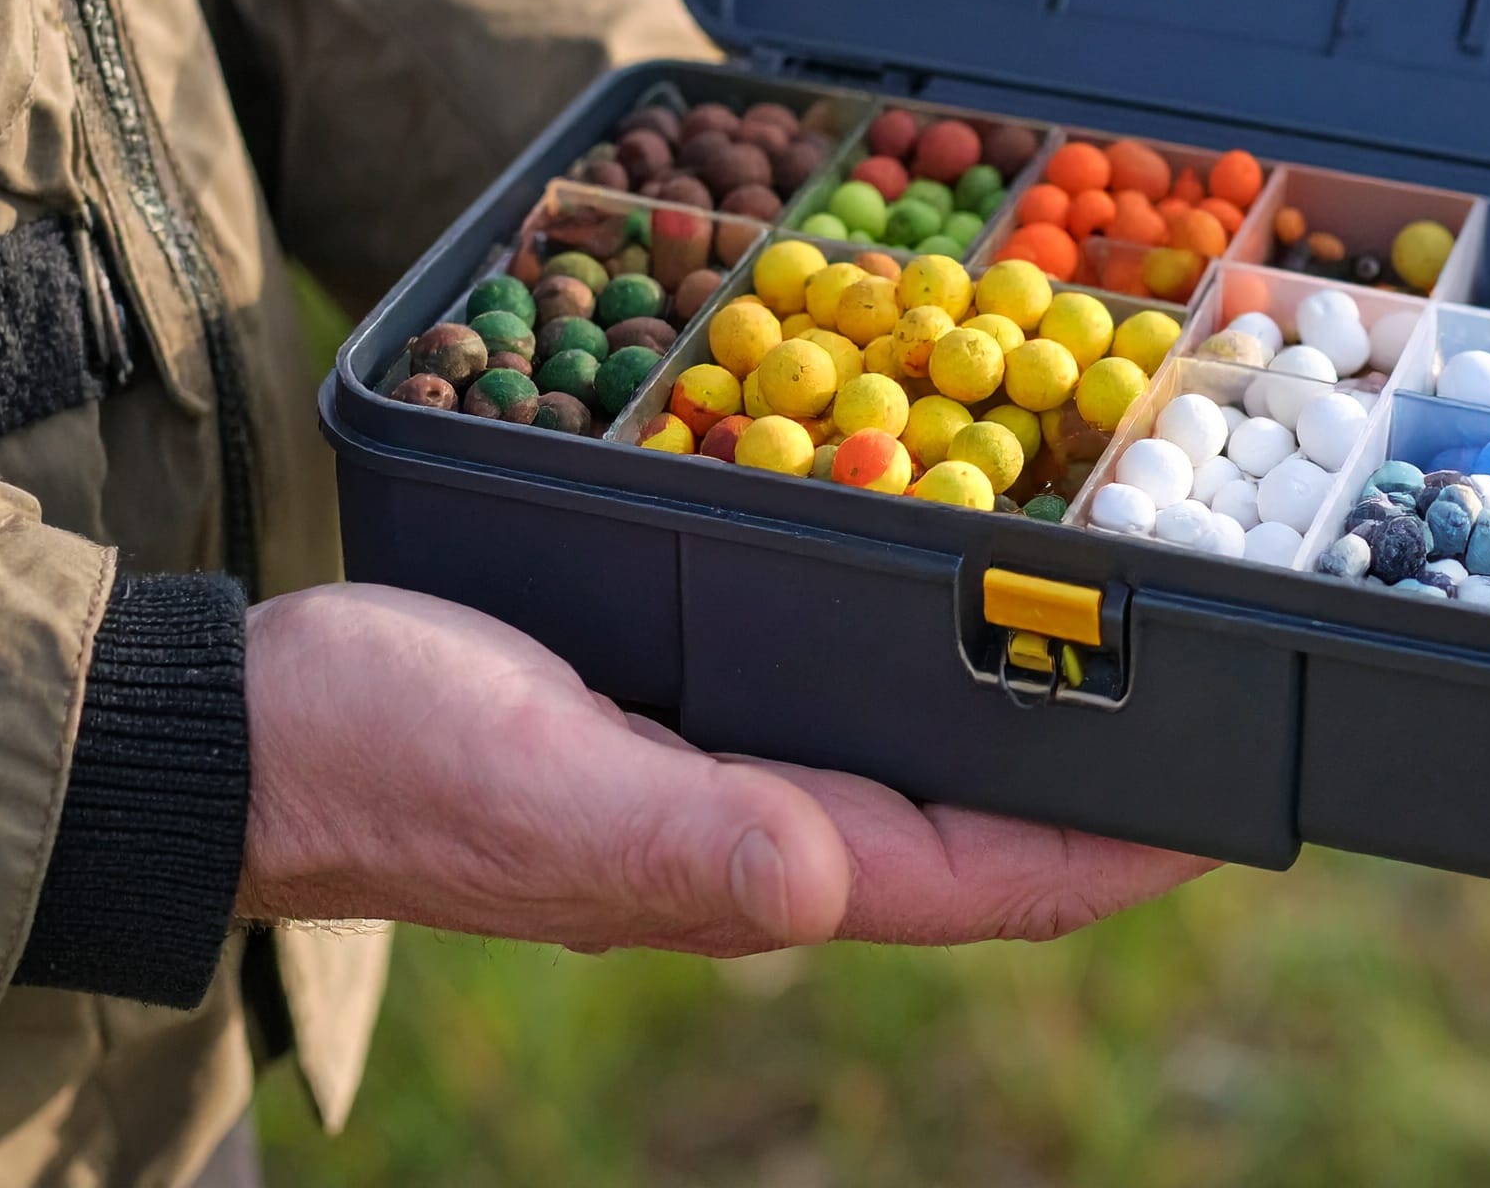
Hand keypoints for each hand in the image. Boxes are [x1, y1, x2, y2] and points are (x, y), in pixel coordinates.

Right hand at [237, 584, 1212, 952]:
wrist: (260, 723)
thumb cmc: (382, 754)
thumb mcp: (530, 782)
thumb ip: (677, 838)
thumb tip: (826, 885)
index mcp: (759, 863)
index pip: (989, 878)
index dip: (1119, 848)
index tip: (1229, 808)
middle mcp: (768, 832)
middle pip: (984, 827)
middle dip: (1102, 783)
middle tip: (1207, 697)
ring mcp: (730, 773)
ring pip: (924, 760)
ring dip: (1026, 722)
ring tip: (1117, 648)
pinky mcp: (686, 711)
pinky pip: (843, 698)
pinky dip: (923, 660)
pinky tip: (947, 603)